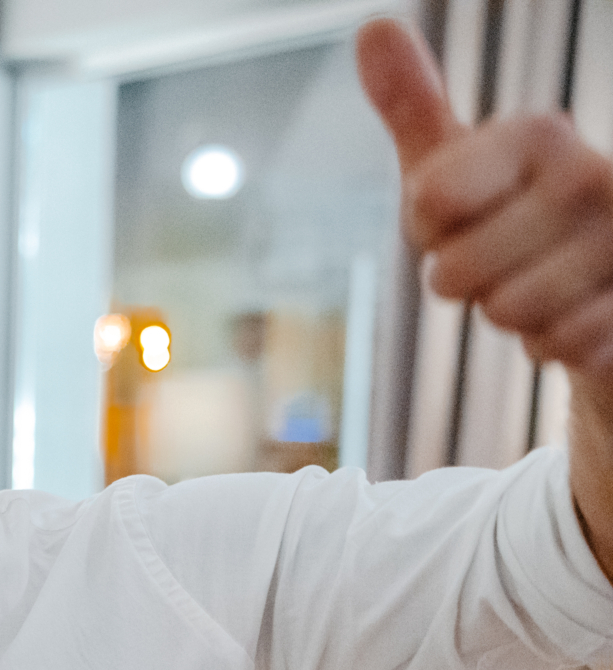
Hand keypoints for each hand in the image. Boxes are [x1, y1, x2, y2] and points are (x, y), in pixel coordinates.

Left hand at [359, 17, 612, 379]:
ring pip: (504, 313)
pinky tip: (571, 312)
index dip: (426, 229)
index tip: (458, 215)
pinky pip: (552, 346)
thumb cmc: (508, 214)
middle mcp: (591, 176)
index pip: (428, 204)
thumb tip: (372, 27)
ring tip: (537, 283)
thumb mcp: (453, 163)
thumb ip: (414, 104)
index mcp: (540, 134)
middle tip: (499, 258)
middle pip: (453, 273)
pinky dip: (547, 343)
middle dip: (462, 281)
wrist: (603, 274)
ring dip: (506, 314)